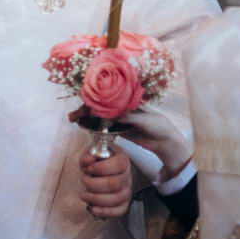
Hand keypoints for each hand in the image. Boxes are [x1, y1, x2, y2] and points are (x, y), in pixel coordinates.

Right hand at [70, 104, 192, 177]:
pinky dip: (92, 126)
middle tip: (73, 116)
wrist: (166, 142)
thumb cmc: (159, 125)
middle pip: (99, 104)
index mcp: (128, 99)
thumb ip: (129, 116)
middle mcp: (120, 106)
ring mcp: (118, 118)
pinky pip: (102, 127)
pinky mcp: (118, 129)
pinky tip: (83, 126)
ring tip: (74, 120)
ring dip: (85, 117)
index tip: (83, 105)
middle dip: (84, 108)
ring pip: (98, 115)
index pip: (107, 96)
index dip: (93, 99)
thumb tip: (112, 114)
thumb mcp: (146, 119)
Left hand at [78, 147, 131, 218]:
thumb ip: (88, 155)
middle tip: (83, 180)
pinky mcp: (124, 202)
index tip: (88, 168)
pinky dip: (106, 211)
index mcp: (122, 160)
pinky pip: (120, 210)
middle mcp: (127, 176)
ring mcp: (127, 190)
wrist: (105, 167)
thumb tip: (88, 161)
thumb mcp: (92, 153)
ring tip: (84, 195)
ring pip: (117, 199)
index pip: (119, 165)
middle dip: (95, 184)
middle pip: (115, 184)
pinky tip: (93, 209)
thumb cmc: (98, 160)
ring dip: (97, 199)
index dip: (101, 168)